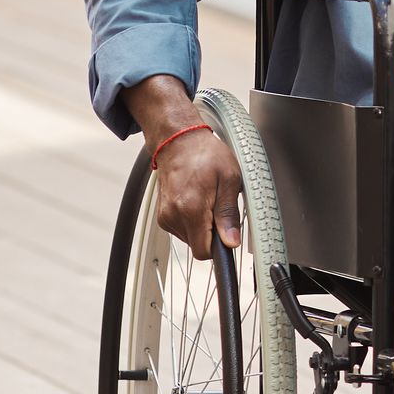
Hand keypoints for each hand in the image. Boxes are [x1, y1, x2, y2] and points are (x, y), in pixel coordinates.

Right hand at [126, 74, 242, 261]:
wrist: (178, 140)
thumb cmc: (205, 154)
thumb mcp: (229, 179)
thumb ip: (229, 213)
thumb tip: (231, 241)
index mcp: (191, 208)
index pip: (203, 252)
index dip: (218, 247)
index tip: (226, 234)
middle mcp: (174, 215)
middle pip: (197, 245)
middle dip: (211, 233)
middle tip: (218, 206)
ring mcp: (165, 216)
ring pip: (190, 239)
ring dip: (202, 226)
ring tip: (206, 199)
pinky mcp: (162, 216)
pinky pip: (182, 230)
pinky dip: (192, 221)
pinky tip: (196, 200)